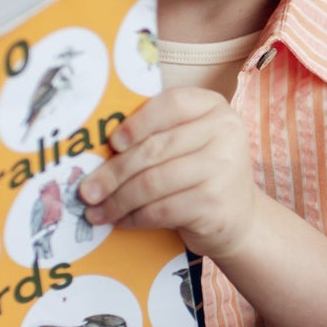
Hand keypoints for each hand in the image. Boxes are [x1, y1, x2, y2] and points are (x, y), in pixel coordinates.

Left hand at [77, 88, 259, 264]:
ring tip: (96, 210)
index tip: (112, 143)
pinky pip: (162, 209)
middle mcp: (225, 133)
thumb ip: (158, 134)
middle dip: (114, 172)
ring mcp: (223, 169)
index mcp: (213, 107)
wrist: (240, 218)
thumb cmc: (202, 175)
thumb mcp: (189, 143)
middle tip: (86, 190)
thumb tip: (98, 149)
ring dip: (119, 200)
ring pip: (154, 183)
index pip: (171, 105)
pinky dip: (135, 217)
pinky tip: (121, 221)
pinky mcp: (214, 203)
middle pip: (155, 149)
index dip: (138, 122)